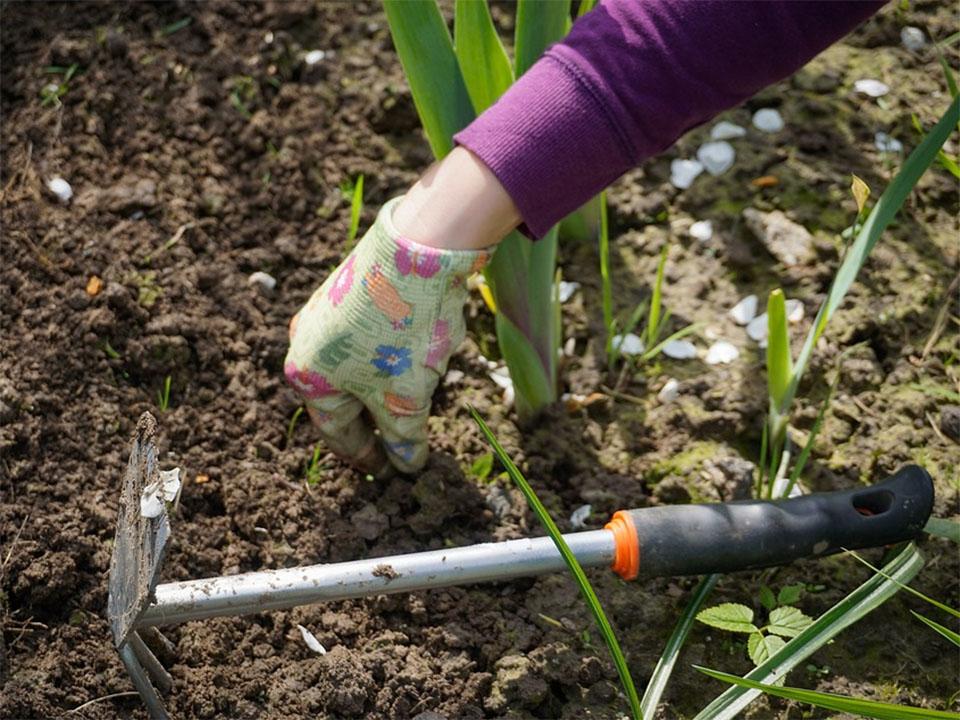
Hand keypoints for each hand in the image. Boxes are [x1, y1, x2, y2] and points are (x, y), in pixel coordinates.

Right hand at [284, 196, 492, 475]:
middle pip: (345, 399)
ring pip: (359, 367)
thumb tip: (407, 465)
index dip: (366, 457)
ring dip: (386, 387)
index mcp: (307, 377)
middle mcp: (306, 343)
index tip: (387, 473)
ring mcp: (327, 312)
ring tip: (416, 400)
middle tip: (400, 443)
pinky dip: (392, 356)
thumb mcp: (405, 398)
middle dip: (376, 422)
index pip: (337, 433)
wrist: (418, 248)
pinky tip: (420, 355)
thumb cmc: (401, 332)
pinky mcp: (352, 289)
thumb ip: (404, 438)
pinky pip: (370, 338)